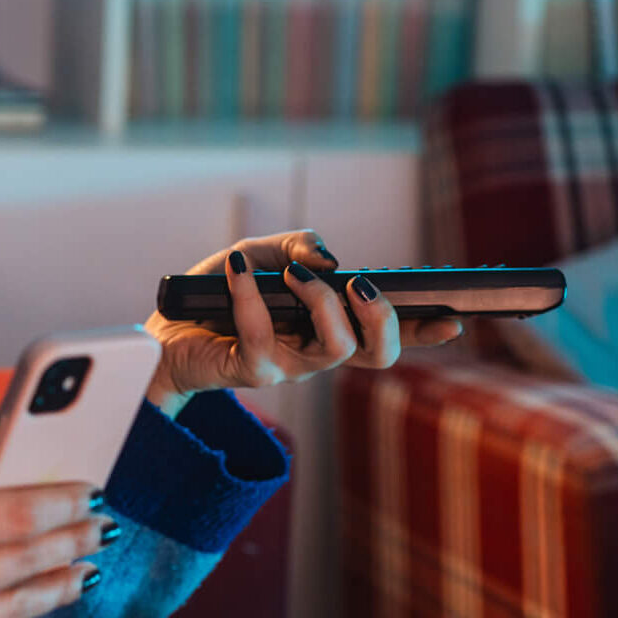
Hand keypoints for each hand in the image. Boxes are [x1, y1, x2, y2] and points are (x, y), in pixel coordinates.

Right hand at [0, 448, 110, 617]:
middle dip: (70, 544)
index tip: (93, 494)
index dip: (62, 504)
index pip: (14, 514)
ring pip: (7, 608)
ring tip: (83, 572)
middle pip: (22, 563)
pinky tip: (28, 599)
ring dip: (52, 587)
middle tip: (103, 531)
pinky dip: (9, 612)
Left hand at [142, 229, 464, 399]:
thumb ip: (299, 246)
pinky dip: (250, 293)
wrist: (163, 328)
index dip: (424, 331)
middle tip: (361, 286)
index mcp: (327, 327)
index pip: (387, 335)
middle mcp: (315, 353)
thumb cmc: (216, 293)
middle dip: (383, 320)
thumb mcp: (260, 254)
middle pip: (377, 355)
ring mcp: (288, 367)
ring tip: (296, 273)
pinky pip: (261, 334)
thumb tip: (330, 261)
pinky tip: (235, 267)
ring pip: (335, 349)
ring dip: (323, 303)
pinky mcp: (251, 371)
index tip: (454, 317)